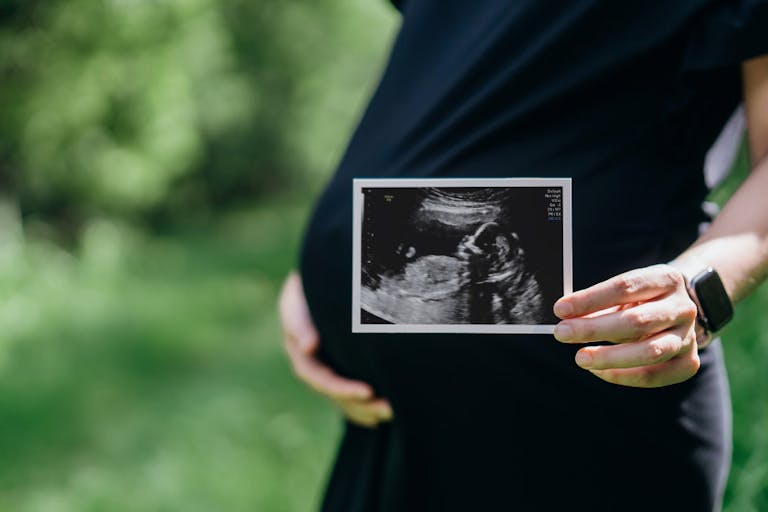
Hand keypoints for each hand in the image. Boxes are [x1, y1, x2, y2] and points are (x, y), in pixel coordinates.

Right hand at [278, 272, 392, 426]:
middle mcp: (310, 359)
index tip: (367, 391)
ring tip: (391, 413)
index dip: (338, 386)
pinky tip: (384, 416)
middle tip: (386, 408)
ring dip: (364, 409)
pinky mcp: (340, 363)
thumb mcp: (299, 293)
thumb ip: (299, 318)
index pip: (314, 373)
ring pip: (341, 396)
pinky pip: (350, 393)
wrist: (330, 272)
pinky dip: (364, 406)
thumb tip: (310, 347)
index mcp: (298, 345)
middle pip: (331, 390)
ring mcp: (325, 363)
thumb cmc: (316, 278)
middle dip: (357, 402)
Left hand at [553, 264, 701, 387]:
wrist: (681, 310)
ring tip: (580, 358)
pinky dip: (624, 375)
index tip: (561, 309)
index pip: (626, 287)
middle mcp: (683, 308)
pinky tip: (599, 371)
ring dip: (610, 357)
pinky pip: (655, 375)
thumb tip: (565, 317)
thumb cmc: (642, 299)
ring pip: (650, 351)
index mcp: (666, 279)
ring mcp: (689, 336)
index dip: (591, 299)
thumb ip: (598, 303)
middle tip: (562, 333)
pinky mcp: (689, 362)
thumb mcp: (625, 292)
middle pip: (637, 321)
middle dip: (594, 329)